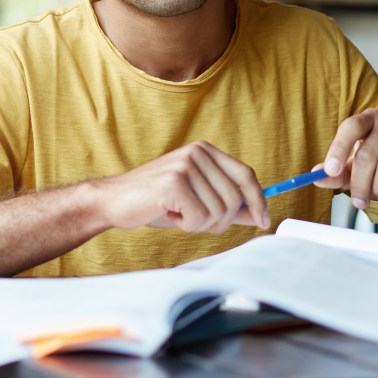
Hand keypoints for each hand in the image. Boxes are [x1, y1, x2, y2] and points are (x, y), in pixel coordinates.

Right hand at [90, 141, 267, 233]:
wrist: (114, 202)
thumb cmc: (156, 202)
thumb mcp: (197, 200)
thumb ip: (227, 205)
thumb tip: (259, 215)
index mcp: (206, 152)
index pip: (245, 174)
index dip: (258, 200)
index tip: (263, 221)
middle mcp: (198, 153)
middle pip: (234, 199)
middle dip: (220, 221)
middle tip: (194, 221)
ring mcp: (186, 165)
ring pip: (218, 212)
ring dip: (199, 225)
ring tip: (177, 215)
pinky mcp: (174, 182)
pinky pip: (200, 218)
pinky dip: (186, 226)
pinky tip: (169, 215)